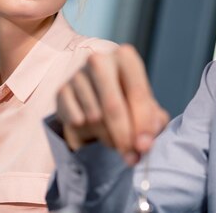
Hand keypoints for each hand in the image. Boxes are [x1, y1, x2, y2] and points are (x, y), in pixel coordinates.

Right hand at [56, 44, 168, 164]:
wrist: (96, 94)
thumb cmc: (127, 99)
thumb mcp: (146, 107)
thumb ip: (153, 122)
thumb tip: (145, 143)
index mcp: (125, 57)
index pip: (137, 93)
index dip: (143, 124)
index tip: (144, 147)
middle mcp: (99, 60)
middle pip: (113, 105)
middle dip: (124, 136)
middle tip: (131, 157)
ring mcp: (78, 75)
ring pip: (94, 116)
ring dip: (107, 136)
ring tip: (114, 139)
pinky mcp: (61, 90)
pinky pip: (75, 119)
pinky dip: (85, 132)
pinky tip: (92, 128)